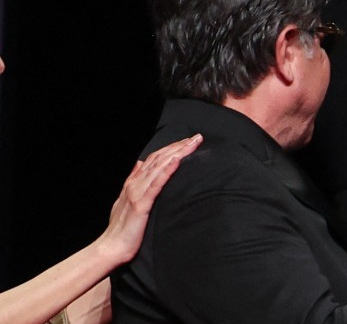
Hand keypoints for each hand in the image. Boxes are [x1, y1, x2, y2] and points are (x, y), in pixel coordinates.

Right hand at [95, 135, 201, 262]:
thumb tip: (139, 164)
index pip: (154, 159)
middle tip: (198, 137)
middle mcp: (135, 184)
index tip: (187, 140)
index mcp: (134, 183)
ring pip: (159, 167)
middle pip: (159, 159)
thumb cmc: (121, 228)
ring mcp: (137, 193)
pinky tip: (177, 162)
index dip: (171, 148)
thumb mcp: (125, 200)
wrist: (111, 247)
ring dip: (177, 153)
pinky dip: (167, 171)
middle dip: (179, 146)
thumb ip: (133, 181)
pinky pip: (156, 185)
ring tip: (192, 144)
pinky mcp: (141, 205)